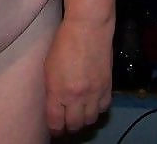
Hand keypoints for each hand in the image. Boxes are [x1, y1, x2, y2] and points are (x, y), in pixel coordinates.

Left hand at [44, 16, 113, 135]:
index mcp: (58, 91)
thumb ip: (52, 89)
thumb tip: (54, 105)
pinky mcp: (108, 87)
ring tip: (79, 114)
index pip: (56, 122)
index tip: (54, 129)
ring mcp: (94, 93)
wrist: (88, 27)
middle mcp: (77, 96)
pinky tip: (92, 102)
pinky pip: (103, 108)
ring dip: (83, 119)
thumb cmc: (64, 42)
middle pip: (74, 125)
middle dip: (68, 126)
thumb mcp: (49, 66)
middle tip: (65, 122)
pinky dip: (97, 109)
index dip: (54, 129)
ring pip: (90, 120)